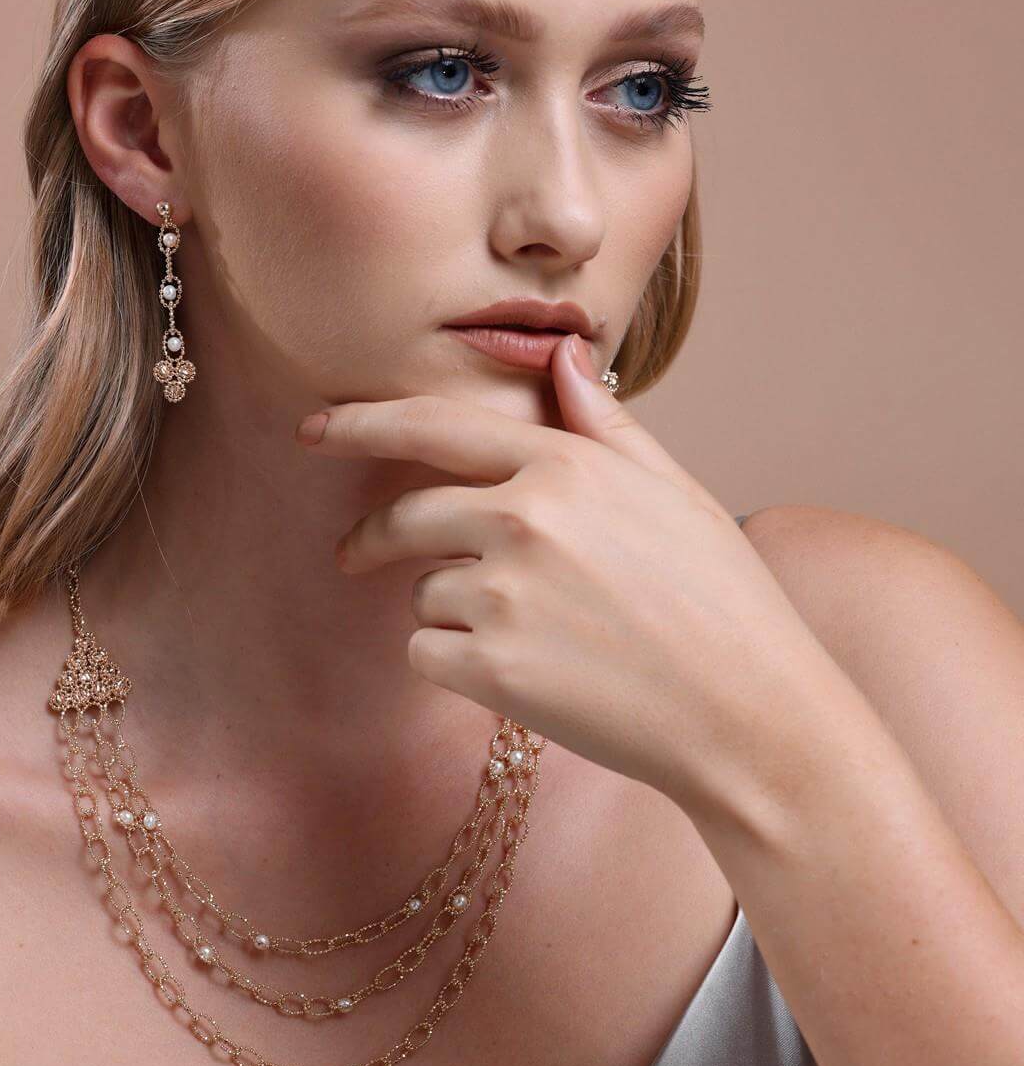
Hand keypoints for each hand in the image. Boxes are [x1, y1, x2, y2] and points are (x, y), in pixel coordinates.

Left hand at [294, 334, 841, 818]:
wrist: (751, 712)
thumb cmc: (722, 599)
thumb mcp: (672, 490)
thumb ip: (603, 421)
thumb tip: (566, 353)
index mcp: (566, 464)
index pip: (436, 425)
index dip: (362, 423)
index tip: (314, 428)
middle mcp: (526, 518)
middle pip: (405, 516)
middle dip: (374, 538)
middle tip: (359, 557)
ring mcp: (507, 596)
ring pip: (422, 593)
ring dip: (450, 612)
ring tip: (533, 636)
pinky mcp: (494, 670)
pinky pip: (427, 655)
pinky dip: (457, 666)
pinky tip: (524, 676)